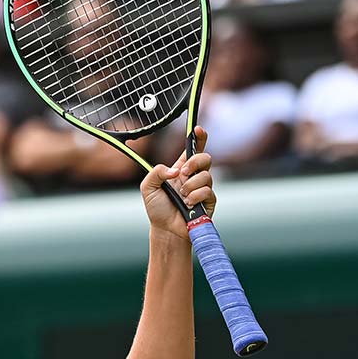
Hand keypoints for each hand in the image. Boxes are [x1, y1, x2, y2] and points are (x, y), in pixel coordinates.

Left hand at [140, 126, 215, 240]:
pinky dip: (195, 197)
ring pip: (206, 176)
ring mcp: (203, 188)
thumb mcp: (148, 187)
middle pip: (205, 157)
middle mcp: (193, 176)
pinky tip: (188, 205)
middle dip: (194, 162)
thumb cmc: (157, 208)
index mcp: (180, 169)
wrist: (166, 229)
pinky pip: (208, 191)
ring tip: (182, 197)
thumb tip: (175, 170)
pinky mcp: (209, 200)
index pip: (193, 149)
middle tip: (182, 174)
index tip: (198, 128)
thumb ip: (156, 172)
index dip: (198, 137)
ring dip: (190, 186)